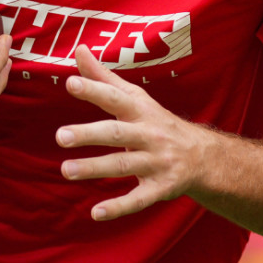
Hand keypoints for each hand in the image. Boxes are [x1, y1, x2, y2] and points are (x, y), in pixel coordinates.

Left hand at [56, 45, 212, 220]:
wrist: (202, 155)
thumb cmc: (156, 122)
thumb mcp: (134, 98)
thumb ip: (103, 77)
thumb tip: (78, 49)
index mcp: (140, 110)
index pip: (115, 97)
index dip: (94, 90)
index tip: (70, 82)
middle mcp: (149, 134)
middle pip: (117, 133)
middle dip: (89, 133)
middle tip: (60, 136)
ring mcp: (156, 162)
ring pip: (124, 165)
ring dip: (95, 168)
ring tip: (66, 170)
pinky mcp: (160, 188)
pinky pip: (139, 199)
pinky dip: (118, 207)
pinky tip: (96, 213)